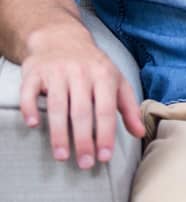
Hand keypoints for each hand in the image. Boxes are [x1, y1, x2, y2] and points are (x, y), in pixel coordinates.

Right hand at [19, 25, 144, 169]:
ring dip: (58, 133)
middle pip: (81, 112)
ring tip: (62, 156)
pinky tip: (33, 125)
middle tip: (85, 164)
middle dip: (83, 140)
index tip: (104, 157)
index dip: (105, 134)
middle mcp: (80, 73)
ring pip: (57, 106)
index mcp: (104, 75)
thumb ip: (128, 108)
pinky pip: (29, 92)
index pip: (105, 110)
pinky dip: (30, 108)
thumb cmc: (93, 66)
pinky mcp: (34, 73)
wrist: (61, 38)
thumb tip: (140, 133)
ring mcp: (56, 72)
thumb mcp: (116, 81)